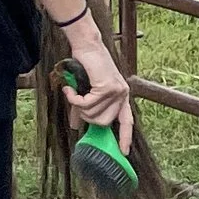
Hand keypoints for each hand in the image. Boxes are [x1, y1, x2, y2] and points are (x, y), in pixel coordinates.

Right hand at [63, 30, 134, 156]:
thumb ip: (83, 109)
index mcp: (121, 97)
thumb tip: (74, 126)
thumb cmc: (86, 67)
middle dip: (86, 117)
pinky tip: (70, 89)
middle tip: (77, 103)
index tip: (124, 152)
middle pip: (104, 123)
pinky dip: (74, 99)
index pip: (127, 122)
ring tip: (73, 93)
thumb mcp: (86, 90)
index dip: (125, 137)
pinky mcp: (107, 87)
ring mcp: (116, 91)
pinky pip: (86, 105)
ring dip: (78, 107)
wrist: (86, 47)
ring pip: (93, 115)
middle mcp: (122, 95)